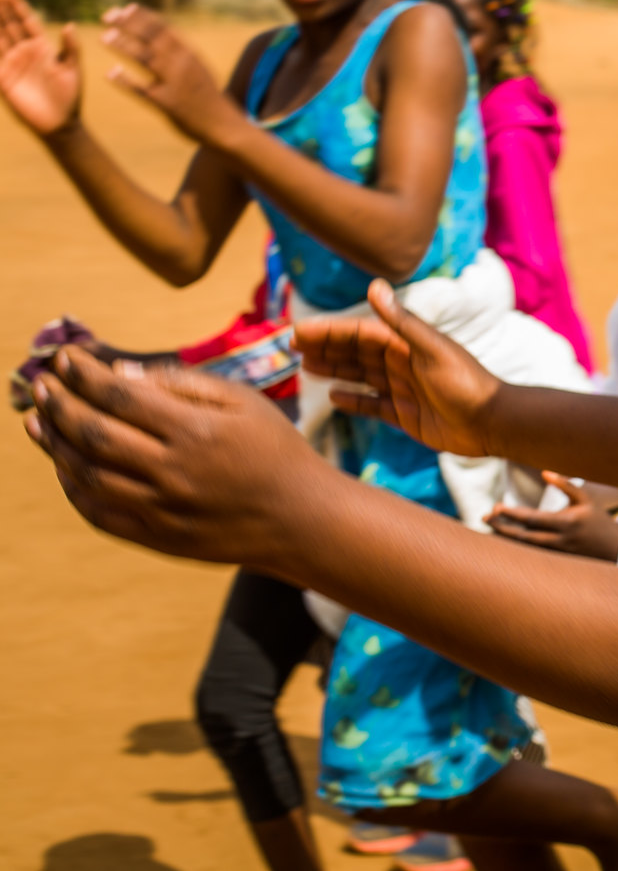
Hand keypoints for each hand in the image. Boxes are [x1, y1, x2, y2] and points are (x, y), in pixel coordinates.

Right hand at [0, 0, 83, 136]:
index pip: (27, 22)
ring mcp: (11, 63)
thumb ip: (71, 48)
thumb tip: (70, 25)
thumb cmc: (70, 96)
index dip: (19, 8)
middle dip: (1, 10)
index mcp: (42, 48)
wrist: (59, 122)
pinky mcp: (2, 77)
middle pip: (9, 26)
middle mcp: (24, 52)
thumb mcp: (73, 69)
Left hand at [22, 347, 327, 567]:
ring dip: (54, 444)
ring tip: (38, 421)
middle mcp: (173, 470)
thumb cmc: (275, 450)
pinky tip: (63, 465)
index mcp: (196, 430)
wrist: (301, 518)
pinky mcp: (158, 537)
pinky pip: (98, 512)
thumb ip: (184, 384)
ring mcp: (162, 508)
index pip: (120, 395)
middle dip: (58, 403)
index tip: (65, 358)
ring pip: (86, 474)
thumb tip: (122, 373)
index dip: (84, 374)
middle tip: (42, 383)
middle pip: (93, 432)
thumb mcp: (244, 402)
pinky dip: (72, 487)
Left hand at [99, 5, 239, 143]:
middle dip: (129, 25)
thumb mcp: (198, 68)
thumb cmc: (207, 96)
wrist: (224, 125)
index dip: (144, 17)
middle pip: (152, 39)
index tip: (126, 7)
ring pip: (145, 59)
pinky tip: (110, 73)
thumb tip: (161, 34)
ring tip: (105, 36)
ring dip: (124, 46)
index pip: (164, 30)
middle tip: (108, 15)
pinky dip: (125, 81)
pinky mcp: (167, 104)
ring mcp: (174, 84)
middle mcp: (182, 65)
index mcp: (190, 54)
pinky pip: (142, 90)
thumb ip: (179, 53)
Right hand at [293, 278, 503, 456]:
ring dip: (335, 369)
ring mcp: (403, 389)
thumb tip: (374, 285)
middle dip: (326, 347)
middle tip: (292, 346)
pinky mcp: (406, 414)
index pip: (362, 333)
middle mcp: (403, 363)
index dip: (331, 331)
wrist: (491, 422)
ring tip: (305, 366)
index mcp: (408, 344)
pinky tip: (333, 396)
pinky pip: (373, 405)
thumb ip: (402, 321)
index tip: (300, 331)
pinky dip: (354, 401)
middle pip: (357, 352)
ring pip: (360, 376)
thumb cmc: (465, 382)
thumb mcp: (432, 349)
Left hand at [488, 472, 617, 560]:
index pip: (531, 518)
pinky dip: (516, 547)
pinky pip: (531, 554)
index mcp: (566, 522)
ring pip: (524, 547)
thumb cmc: (598, 519)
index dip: (511, 513)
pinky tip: (505, 539)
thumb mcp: (585, 499)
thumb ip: (565, 485)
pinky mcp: (556, 560)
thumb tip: (544, 472)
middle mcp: (559, 539)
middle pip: (523, 535)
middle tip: (484, 518)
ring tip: (490, 527)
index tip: (495, 507)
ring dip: (506, 537)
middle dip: (502, 527)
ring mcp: (557, 553)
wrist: (615, 548)